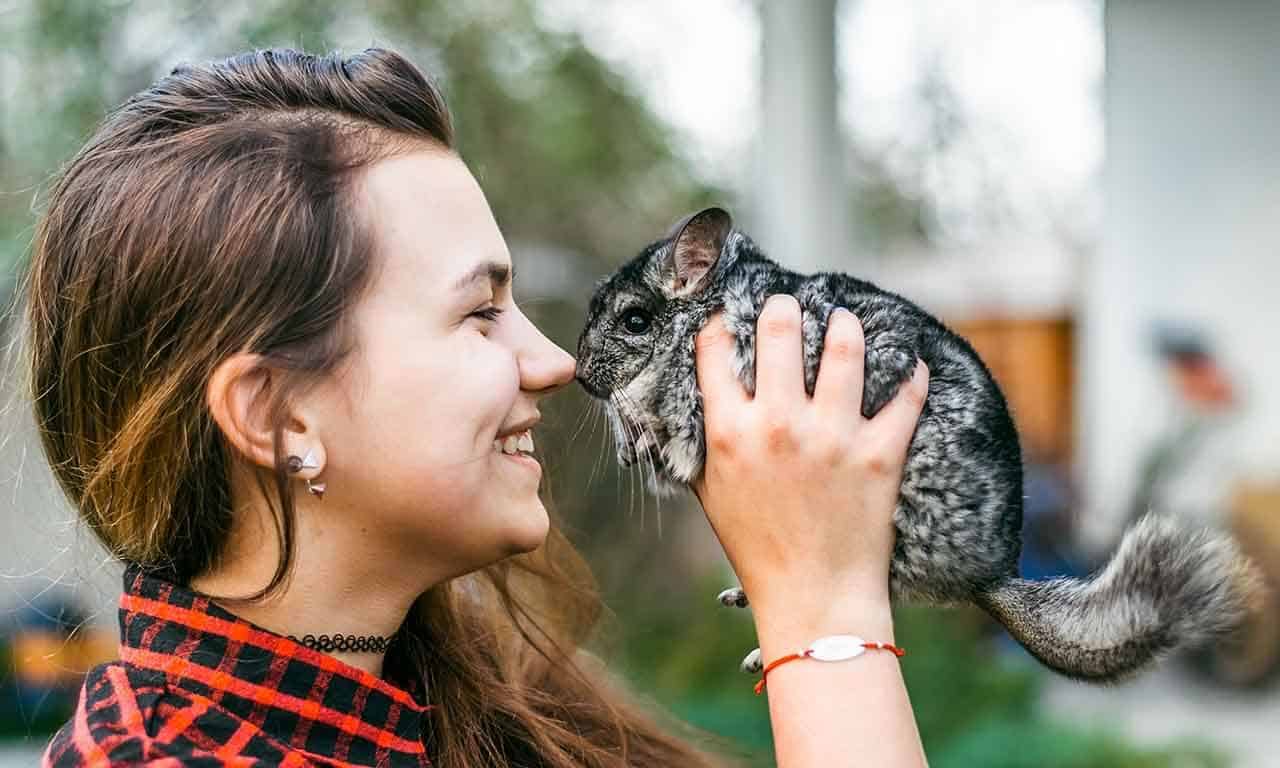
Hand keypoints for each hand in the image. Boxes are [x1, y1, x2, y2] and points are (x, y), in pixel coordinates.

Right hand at [692, 295, 928, 634]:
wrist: (813, 596)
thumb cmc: (757, 547)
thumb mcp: (709, 491)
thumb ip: (701, 439)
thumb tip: (700, 393)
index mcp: (731, 432)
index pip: (716, 350)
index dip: (721, 324)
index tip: (730, 318)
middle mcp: (780, 425)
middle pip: (779, 330)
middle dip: (783, 308)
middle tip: (789, 306)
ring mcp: (833, 437)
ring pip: (845, 347)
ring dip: (844, 324)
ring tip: (843, 320)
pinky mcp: (880, 454)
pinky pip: (905, 395)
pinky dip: (911, 373)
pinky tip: (908, 362)